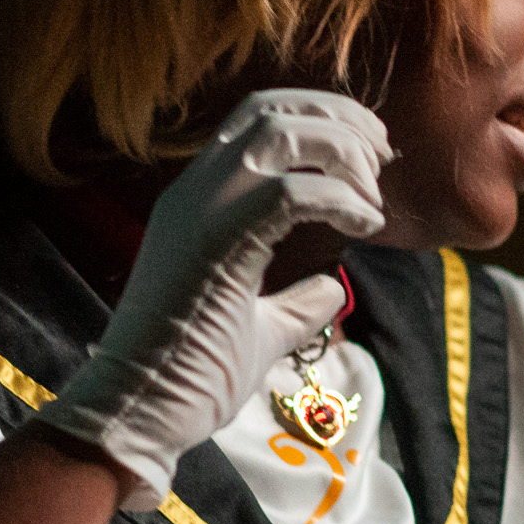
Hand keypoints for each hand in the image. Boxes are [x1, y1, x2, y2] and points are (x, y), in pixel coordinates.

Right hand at [37, 90, 388, 508]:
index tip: (366, 157)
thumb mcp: (258, 332)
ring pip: (281, 131)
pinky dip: (340, 199)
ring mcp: (199, 209)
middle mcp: (194, 191)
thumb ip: (293, 305)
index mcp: (197, 202)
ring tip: (374, 192)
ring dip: (341, 150)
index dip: (319, 121)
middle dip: (339, 120)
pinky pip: (292, 191)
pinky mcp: (215, 238)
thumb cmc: (189, 379)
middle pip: (273, 110)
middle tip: (384, 158)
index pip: (257, 122)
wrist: (139, 413)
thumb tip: (330, 290)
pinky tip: (363, 225)